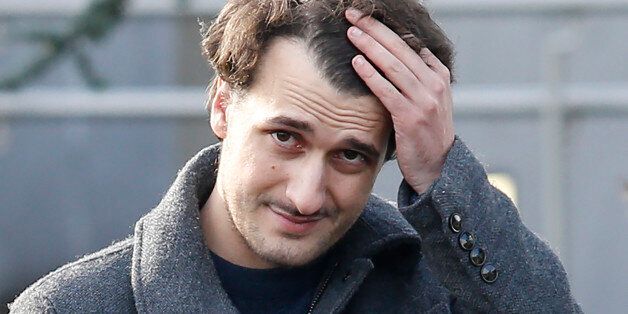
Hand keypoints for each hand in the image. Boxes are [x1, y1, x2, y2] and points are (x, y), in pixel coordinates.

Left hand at [345, 8, 454, 193]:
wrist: (438, 167)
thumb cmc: (427, 133)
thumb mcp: (432, 100)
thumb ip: (420, 78)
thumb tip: (405, 53)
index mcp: (438, 76)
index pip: (410, 44)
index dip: (387, 28)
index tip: (368, 16)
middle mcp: (434, 85)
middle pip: (400, 49)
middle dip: (375, 29)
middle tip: (354, 15)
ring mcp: (424, 101)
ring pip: (393, 66)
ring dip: (370, 46)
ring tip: (352, 32)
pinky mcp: (411, 118)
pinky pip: (387, 91)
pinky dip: (371, 75)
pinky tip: (357, 63)